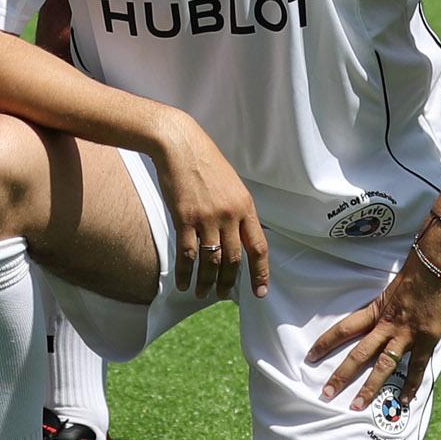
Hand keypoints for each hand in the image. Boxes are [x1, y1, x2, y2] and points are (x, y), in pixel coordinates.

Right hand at [150, 113, 267, 300]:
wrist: (179, 144)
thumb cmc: (204, 162)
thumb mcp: (232, 184)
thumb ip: (237, 210)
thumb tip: (240, 235)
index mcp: (245, 206)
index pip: (258, 246)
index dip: (261, 272)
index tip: (260, 292)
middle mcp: (230, 214)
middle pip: (234, 259)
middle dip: (230, 282)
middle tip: (224, 295)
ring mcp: (207, 218)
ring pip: (211, 261)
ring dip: (207, 282)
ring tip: (203, 293)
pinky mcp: (185, 218)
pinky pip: (187, 254)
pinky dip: (185, 272)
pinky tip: (183, 283)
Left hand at [307, 226, 440, 408]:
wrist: (437, 264)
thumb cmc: (416, 269)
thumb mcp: (393, 287)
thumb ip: (389, 304)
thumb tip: (391, 310)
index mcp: (376, 310)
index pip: (344, 328)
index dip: (326, 342)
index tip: (310, 356)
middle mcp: (387, 325)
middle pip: (358, 354)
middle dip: (341, 375)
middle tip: (326, 393)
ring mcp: (406, 334)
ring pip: (383, 366)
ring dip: (369, 388)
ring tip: (357, 406)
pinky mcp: (426, 340)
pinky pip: (417, 368)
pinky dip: (411, 386)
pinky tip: (404, 402)